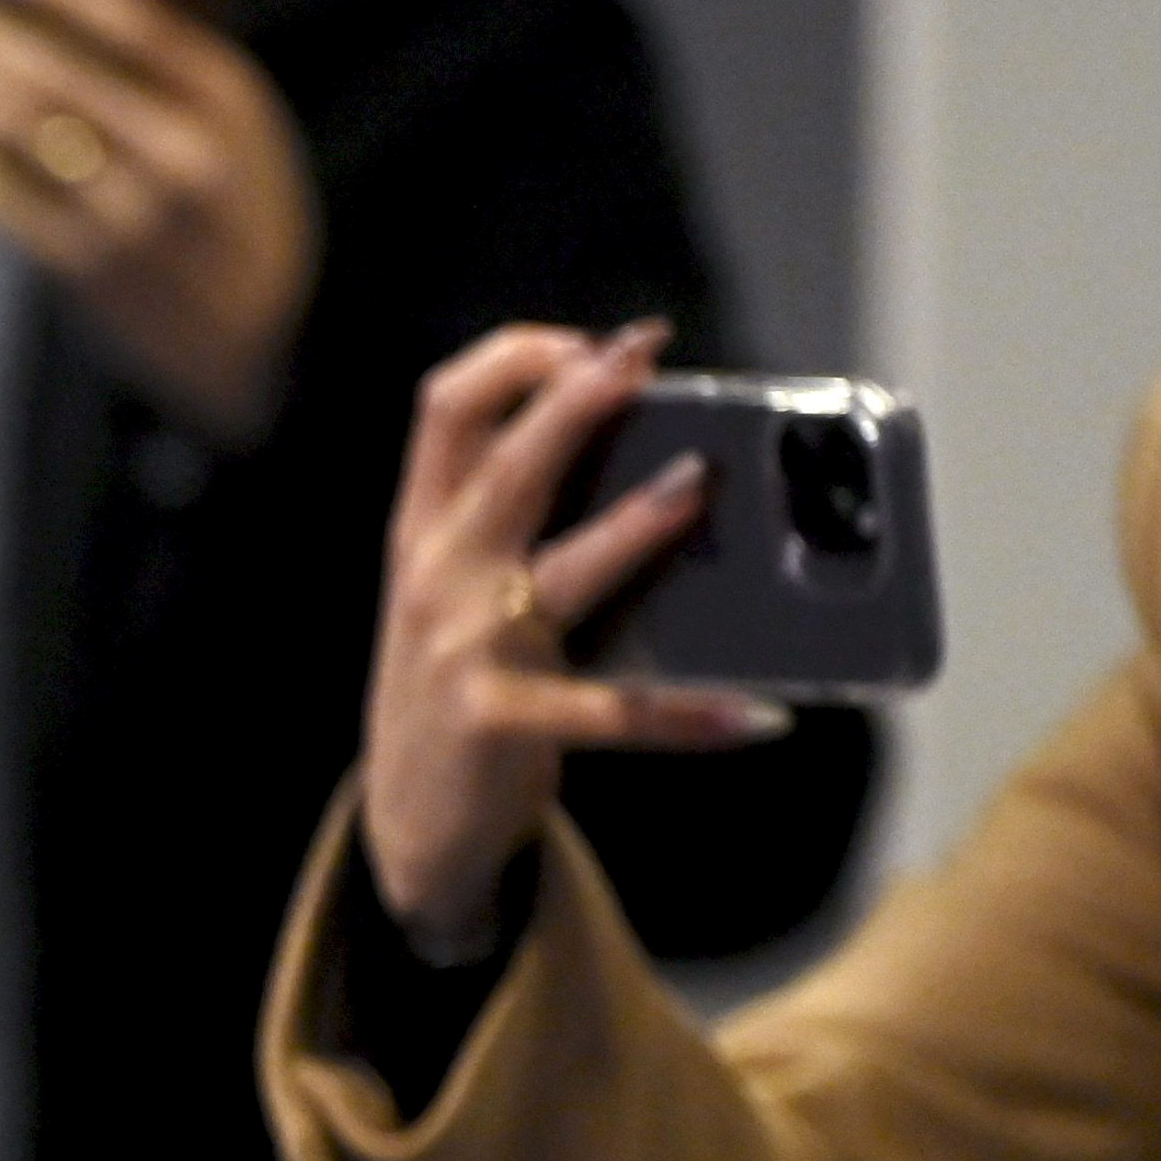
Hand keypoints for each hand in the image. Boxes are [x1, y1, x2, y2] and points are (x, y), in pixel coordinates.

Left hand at [0, 0, 315, 442]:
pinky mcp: (89, 268)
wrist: (260, 334)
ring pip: (23, 136)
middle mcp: (181, 152)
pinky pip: (5, 203)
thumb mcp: (235, 118)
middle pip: (60, 75)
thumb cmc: (233, 206)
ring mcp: (132, 214)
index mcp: (222, 98)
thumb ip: (162, 60)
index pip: (128, 19)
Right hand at [361, 318, 790, 953]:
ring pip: (559, 570)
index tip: (591, 344)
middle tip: (642, 355)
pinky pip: (608, 711)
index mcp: (425, 530)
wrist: (408, 816)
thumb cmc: (462, 684)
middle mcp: (436, 576)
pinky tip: (753, 719)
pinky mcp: (499, 722)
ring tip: (698, 489)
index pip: (446, 410)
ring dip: (632, 526)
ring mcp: (464, 650)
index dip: (515, 360)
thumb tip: (668, 463)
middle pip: (505, 466)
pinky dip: (684, 716)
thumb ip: (517, 526)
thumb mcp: (459, 590)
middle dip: (576, 400)